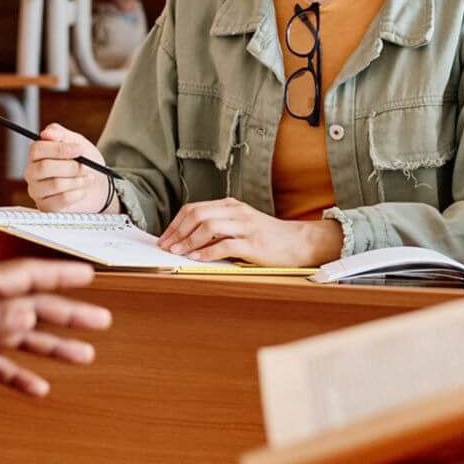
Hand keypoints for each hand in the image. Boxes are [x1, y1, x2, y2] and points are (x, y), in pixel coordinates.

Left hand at [0, 258, 112, 396]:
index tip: (87, 275)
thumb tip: (27, 316)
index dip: (58, 275)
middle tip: (101, 320)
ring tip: (84, 355)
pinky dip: (19, 377)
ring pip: (21, 339)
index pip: (25, 277)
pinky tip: (39, 388)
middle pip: (32, 308)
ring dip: (53, 347)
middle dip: (68, 314)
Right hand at [24, 123, 110, 211]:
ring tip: (87, 178)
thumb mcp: (76, 142)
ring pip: (56, 184)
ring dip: (78, 180)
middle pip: (45, 167)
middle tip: (86, 166)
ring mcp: (37, 191)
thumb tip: (46, 133)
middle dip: (71, 166)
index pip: (37, 149)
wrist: (98, 185)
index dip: (59, 149)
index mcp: (37, 154)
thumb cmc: (85, 161)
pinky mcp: (46, 207)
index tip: (78, 149)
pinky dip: (78, 193)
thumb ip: (61, 134)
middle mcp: (33, 172)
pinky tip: (82, 190)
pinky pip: (62, 199)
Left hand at [157, 197, 342, 265]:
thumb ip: (220, 225)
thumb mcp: (242, 223)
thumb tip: (188, 238)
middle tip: (166, 246)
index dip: (176, 223)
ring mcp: (245, 226)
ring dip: (188, 241)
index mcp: (231, 205)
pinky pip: (224, 246)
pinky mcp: (253, 243)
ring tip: (177, 252)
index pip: (195, 208)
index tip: (165, 237)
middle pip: (197, 215)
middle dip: (177, 232)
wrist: (298, 242)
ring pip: (208, 228)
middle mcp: (236, 212)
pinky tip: (196, 259)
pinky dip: (206, 252)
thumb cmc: (268, 236)